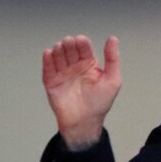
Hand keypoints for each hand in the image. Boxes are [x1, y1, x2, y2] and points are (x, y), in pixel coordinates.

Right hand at [42, 35, 121, 149]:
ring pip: (58, 58)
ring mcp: (63, 74)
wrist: (84, 122)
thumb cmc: (100, 103)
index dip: (82, 43)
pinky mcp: (51, 83)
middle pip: (70, 51)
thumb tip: (113, 39)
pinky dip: (47, 61)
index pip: (84, 49)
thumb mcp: (113, 80)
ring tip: (60, 47)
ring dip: (59, 51)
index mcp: (89, 64)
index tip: (80, 40)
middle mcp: (75, 67)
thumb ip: (113, 59)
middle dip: (69, 45)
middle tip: (68, 42)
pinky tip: (48, 53)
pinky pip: (48, 70)